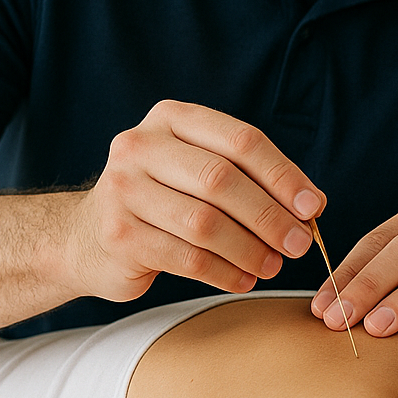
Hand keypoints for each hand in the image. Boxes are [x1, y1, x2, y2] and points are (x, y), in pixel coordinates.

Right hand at [61, 100, 323, 300]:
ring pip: (205, 223)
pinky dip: (224, 272)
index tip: (313, 206)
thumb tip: (310, 204)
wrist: (85, 236)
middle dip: (270, 216)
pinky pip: (187, 257)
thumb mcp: (195, 170)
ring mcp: (123, 190)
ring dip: (250, 249)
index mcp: (170, 118)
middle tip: (299, 243)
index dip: (283, 175)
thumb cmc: (161, 199)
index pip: (240, 140)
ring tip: (273, 264)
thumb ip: (246, 177)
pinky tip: (243, 279)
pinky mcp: (119, 235)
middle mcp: (140, 146)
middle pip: (222, 180)